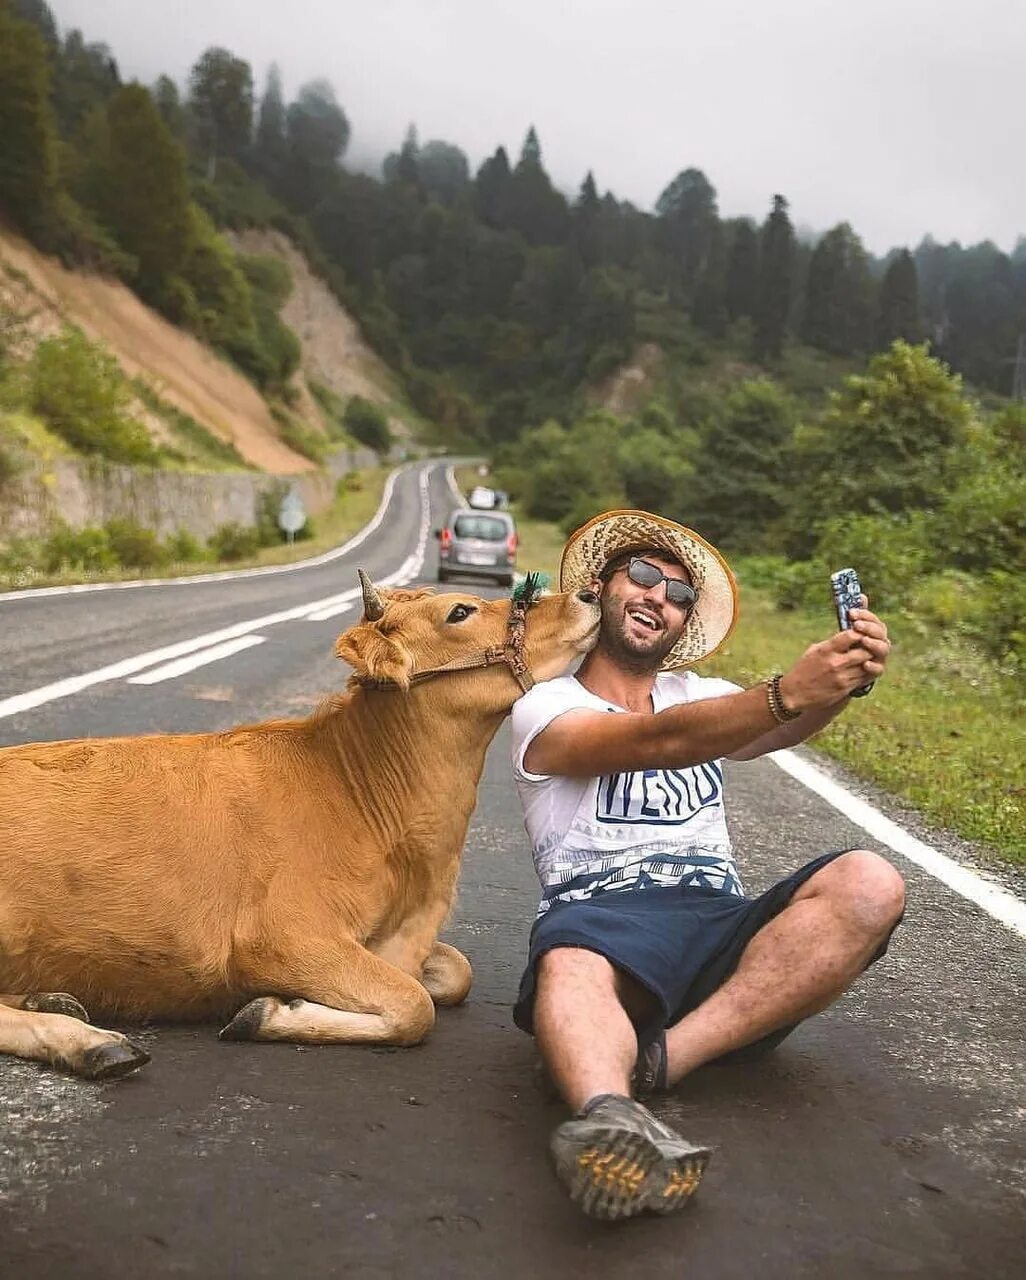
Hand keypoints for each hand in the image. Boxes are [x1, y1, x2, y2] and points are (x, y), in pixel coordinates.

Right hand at [779, 596, 890, 711]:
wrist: (794, 694)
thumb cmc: (803, 670)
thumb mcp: (814, 651)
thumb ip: (832, 644)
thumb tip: (849, 635)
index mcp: (826, 650)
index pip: (851, 635)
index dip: (859, 632)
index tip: (860, 632)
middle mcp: (835, 663)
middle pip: (864, 651)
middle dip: (868, 647)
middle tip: (868, 645)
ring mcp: (842, 677)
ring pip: (867, 665)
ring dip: (869, 660)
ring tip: (866, 657)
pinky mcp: (845, 688)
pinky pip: (863, 678)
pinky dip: (865, 672)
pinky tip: (862, 668)